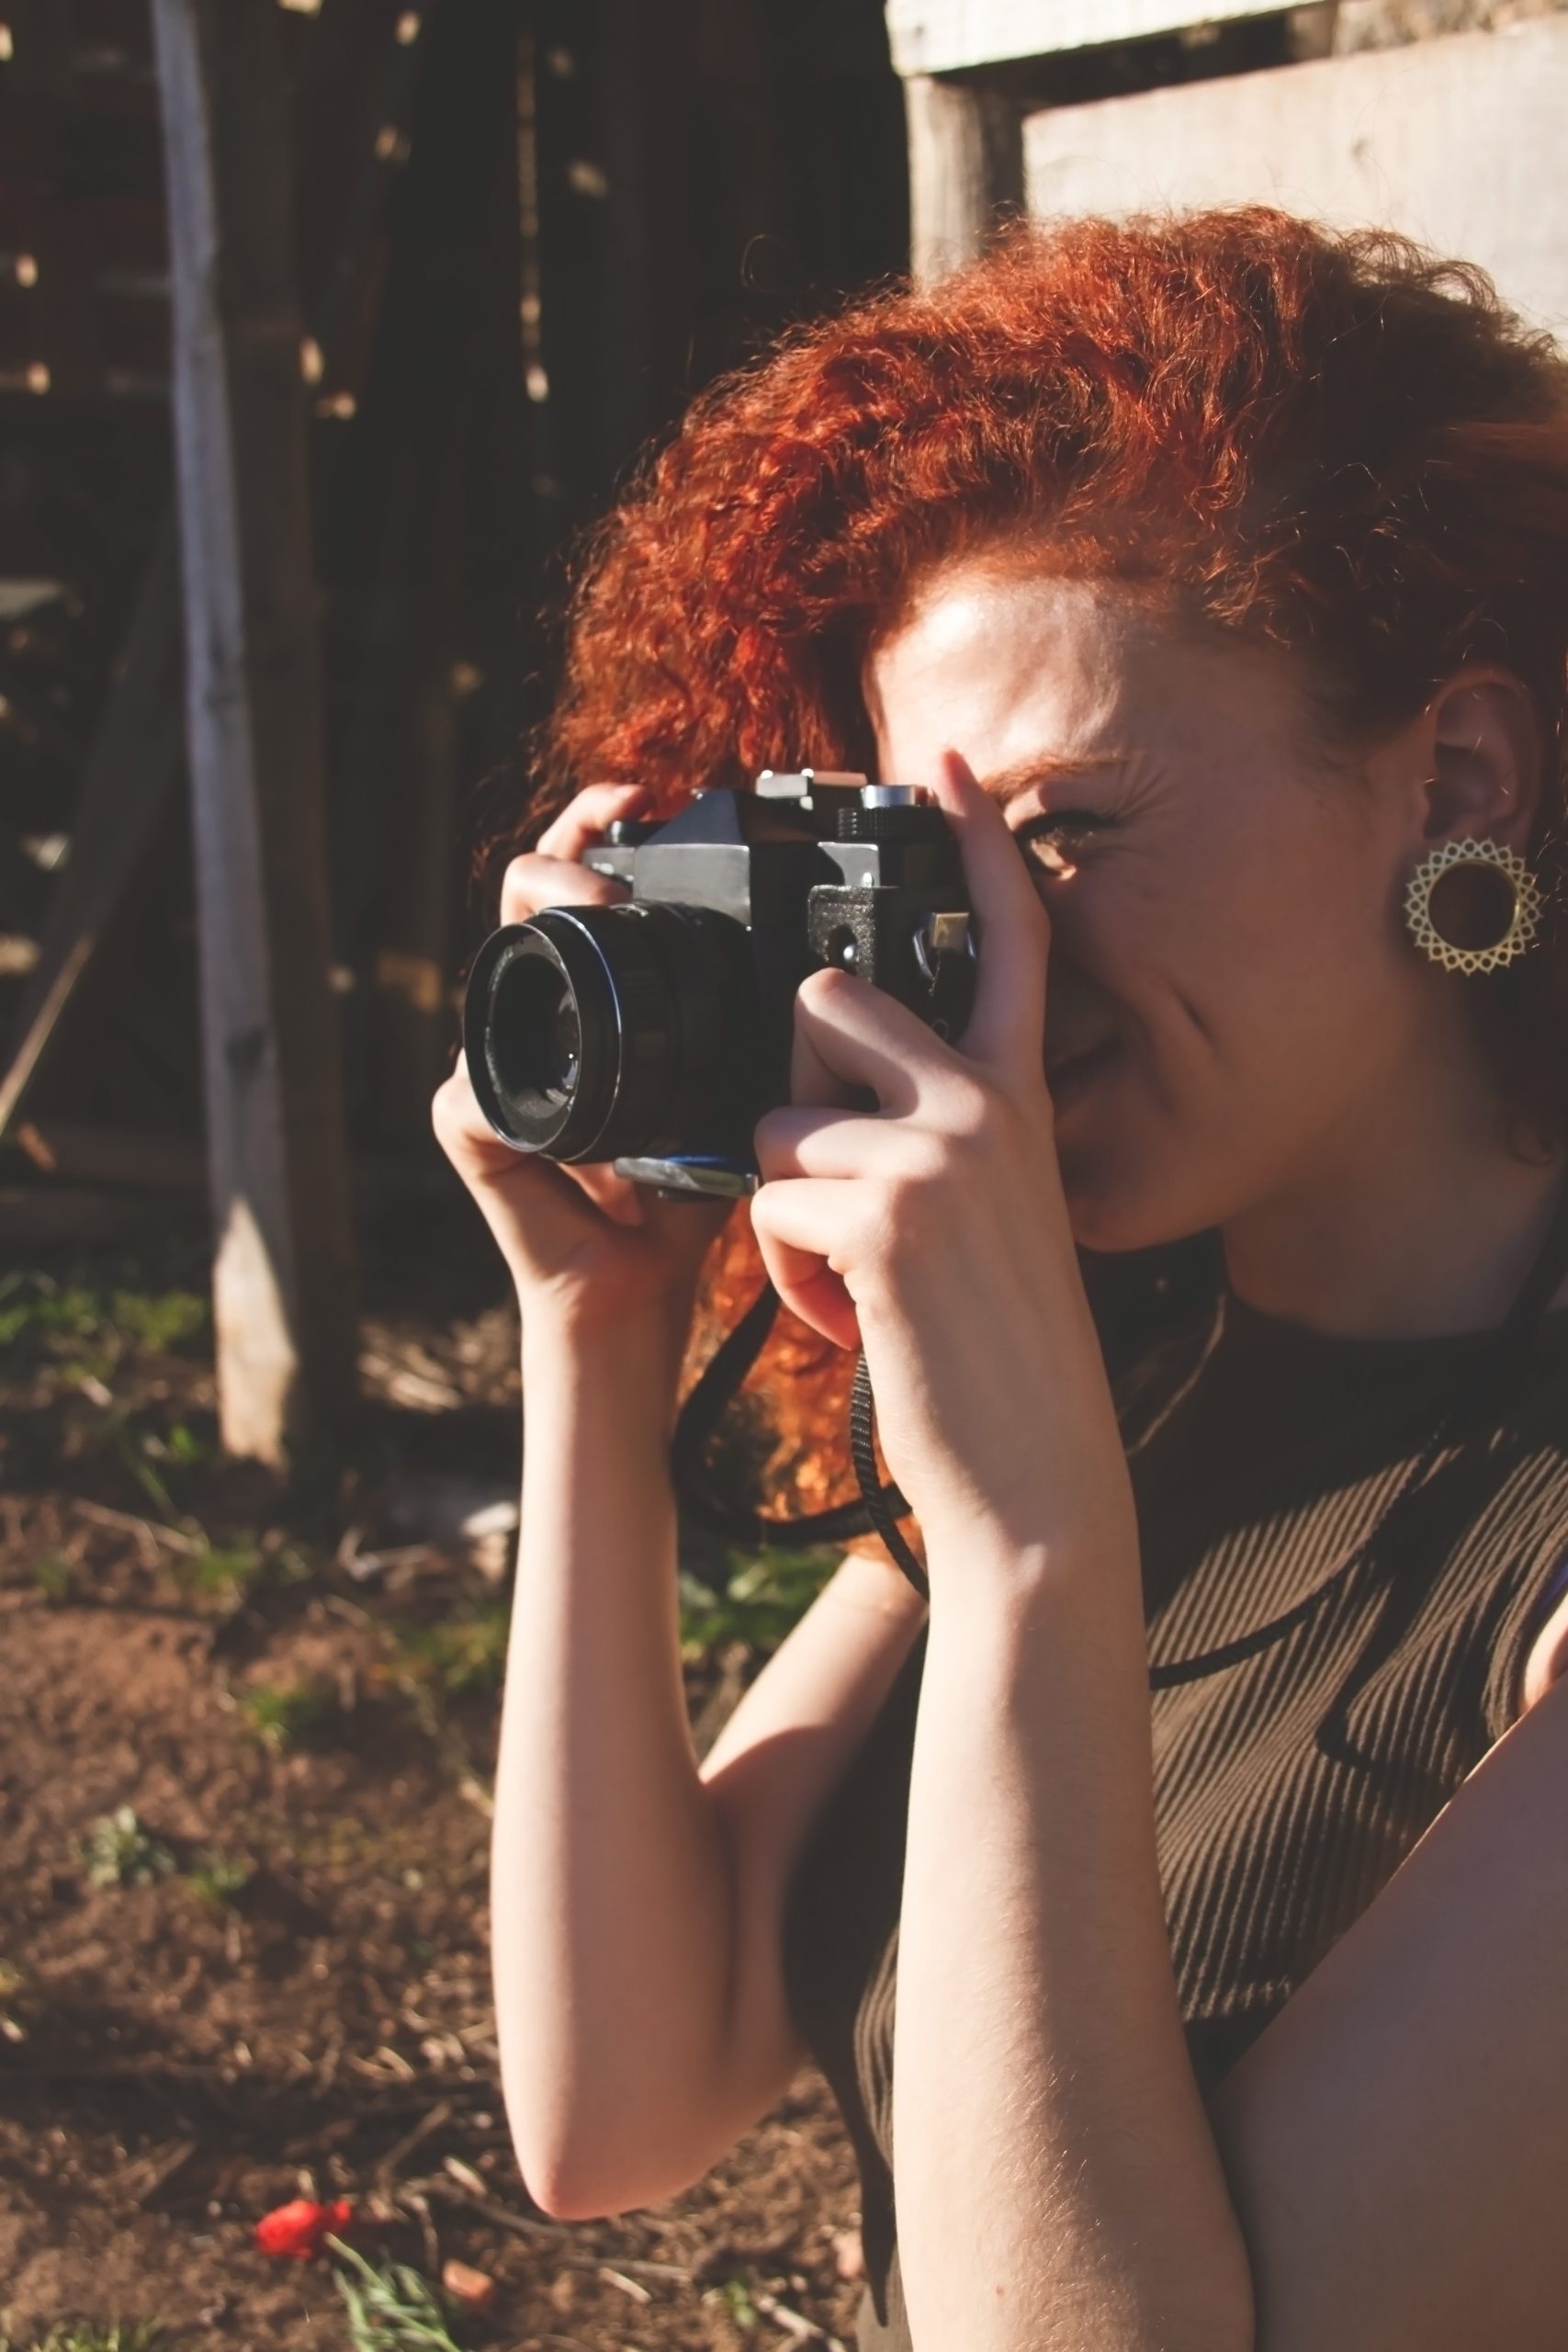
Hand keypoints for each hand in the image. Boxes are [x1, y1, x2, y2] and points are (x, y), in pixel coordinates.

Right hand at [433, 783, 731, 1343]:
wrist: (641, 1292)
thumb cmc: (688, 1198)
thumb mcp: (740, 1089)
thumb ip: (765, 1028)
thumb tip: (843, 963)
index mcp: (600, 1002)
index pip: (582, 887)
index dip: (597, 829)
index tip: (645, 793)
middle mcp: (539, 1020)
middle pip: (524, 903)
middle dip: (560, 852)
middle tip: (615, 842)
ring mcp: (496, 1070)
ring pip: (492, 969)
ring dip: (537, 922)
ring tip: (594, 899)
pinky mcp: (472, 1132)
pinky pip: (471, 1090)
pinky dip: (516, 1083)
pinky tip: (572, 1068)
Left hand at [749, 752, 1130, 1567]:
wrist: (1035, 1474)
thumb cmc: (997, 1353)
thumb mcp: (995, 1217)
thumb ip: (938, 1135)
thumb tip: (824, 1092)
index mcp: (1018, 1100)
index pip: (1004, 940)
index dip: (972, 843)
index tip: (936, 763)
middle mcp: (987, 1106)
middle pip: (825, 1001)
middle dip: (797, 1086)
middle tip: (844, 1187)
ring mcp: (938, 1156)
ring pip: (776, 1122)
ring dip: (789, 1209)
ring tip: (858, 1283)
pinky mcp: (884, 1218)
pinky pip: (768, 1209)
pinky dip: (790, 1279)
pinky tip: (853, 1322)